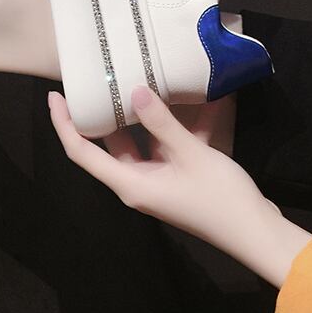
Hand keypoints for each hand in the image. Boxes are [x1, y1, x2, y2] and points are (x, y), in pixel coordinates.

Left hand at [48, 85, 311, 286]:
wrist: (256, 232)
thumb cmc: (219, 197)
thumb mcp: (190, 154)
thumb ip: (161, 122)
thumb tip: (135, 91)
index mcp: (130, 183)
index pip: (81, 152)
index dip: (63, 124)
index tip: (55, 96)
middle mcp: (136, 183)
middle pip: (105, 146)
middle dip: (99, 114)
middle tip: (96, 80)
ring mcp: (156, 182)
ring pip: (136, 143)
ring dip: (135, 117)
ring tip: (132, 81)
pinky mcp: (176, 179)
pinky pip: (163, 147)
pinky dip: (168, 126)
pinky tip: (183, 100)